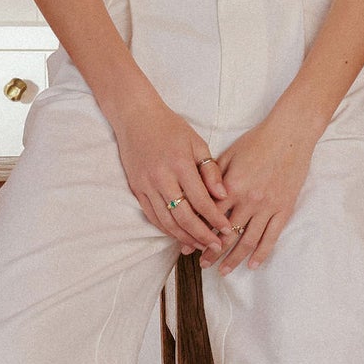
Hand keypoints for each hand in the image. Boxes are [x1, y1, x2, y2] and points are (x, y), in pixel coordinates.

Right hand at [109, 88, 231, 253]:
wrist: (135, 117)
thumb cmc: (170, 127)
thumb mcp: (196, 142)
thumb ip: (210, 170)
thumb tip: (223, 196)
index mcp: (180, 164)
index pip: (201, 200)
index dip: (215, 219)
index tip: (228, 230)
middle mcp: (161, 178)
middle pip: (184, 217)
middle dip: (202, 235)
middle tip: (216, 246)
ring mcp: (146, 186)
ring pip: (166, 221)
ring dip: (184, 237)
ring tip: (199, 246)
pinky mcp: (136, 189)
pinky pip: (152, 216)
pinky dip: (166, 229)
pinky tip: (179, 235)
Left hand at [204, 103, 321, 271]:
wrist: (290, 134)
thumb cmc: (257, 141)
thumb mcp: (229, 155)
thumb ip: (212, 177)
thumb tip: (198, 198)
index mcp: (231, 186)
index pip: (210, 217)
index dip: (197, 234)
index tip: (188, 247)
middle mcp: (248, 200)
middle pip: (226, 234)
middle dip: (212, 253)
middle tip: (202, 265)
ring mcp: (268, 206)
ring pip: (248, 240)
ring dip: (234, 258)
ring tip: (223, 271)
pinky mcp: (284, 208)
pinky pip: (271, 236)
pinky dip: (262, 253)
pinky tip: (253, 264)